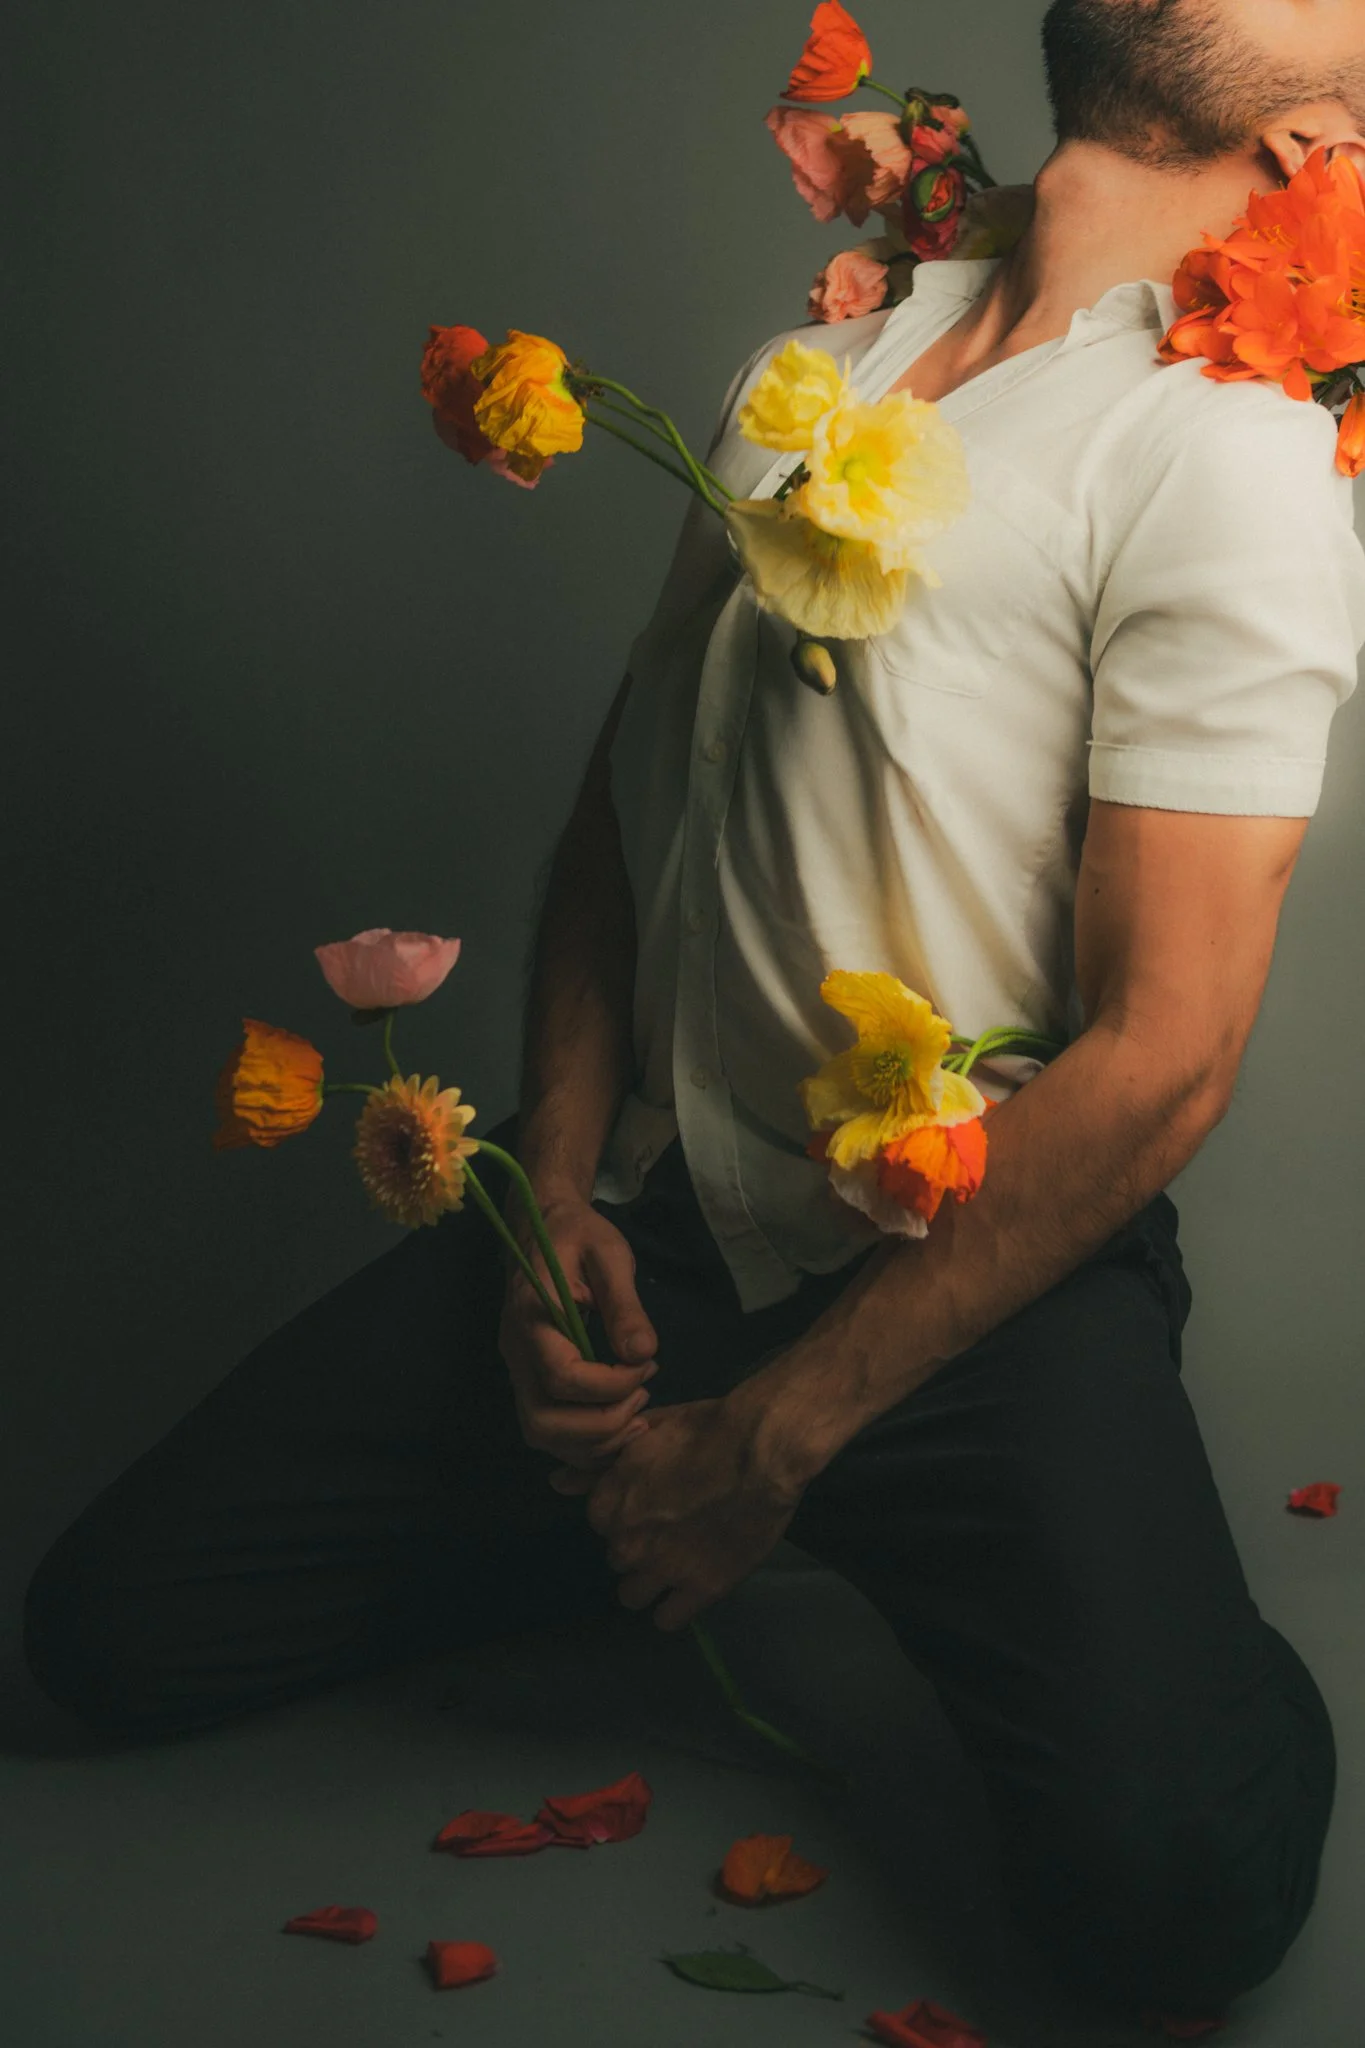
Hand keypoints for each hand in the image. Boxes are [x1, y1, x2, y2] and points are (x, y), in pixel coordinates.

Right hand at [497, 1190, 659, 1469]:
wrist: (543, 1227)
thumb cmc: (579, 1235)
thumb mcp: (610, 1254)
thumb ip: (625, 1303)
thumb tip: (642, 1355)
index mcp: (532, 1316)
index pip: (562, 1376)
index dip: (610, 1385)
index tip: (648, 1366)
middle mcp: (516, 1351)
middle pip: (543, 1422)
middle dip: (601, 1425)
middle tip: (643, 1398)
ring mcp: (517, 1369)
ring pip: (541, 1434)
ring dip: (594, 1440)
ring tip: (637, 1415)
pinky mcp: (528, 1379)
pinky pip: (546, 1429)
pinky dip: (583, 1442)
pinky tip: (620, 1424)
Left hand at [546, 1396, 804, 1631]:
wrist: (761, 1448)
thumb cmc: (706, 1428)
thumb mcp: (647, 1432)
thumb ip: (600, 1465)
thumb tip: (556, 1483)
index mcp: (610, 1502)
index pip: (601, 1524)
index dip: (626, 1513)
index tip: (651, 1503)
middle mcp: (627, 1541)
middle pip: (618, 1558)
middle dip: (639, 1545)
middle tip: (673, 1528)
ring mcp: (662, 1569)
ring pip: (633, 1595)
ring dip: (651, 1580)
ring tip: (681, 1560)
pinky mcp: (701, 1589)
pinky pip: (667, 1620)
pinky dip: (676, 1607)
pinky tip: (693, 1586)